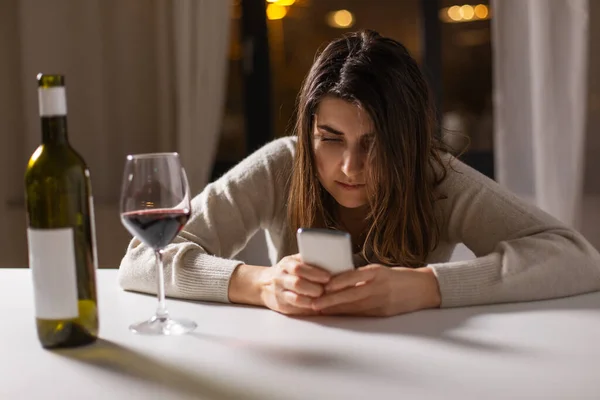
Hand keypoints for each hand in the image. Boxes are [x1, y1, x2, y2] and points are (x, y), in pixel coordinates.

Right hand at [259, 254, 330, 315]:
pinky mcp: (281, 306)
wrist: (264, 284)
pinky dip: (308, 309)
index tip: (327, 277)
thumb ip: (308, 260)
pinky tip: (317, 307)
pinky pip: (296, 309)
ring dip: (312, 301)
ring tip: (322, 300)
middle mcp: (280, 278)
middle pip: (298, 284)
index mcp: (286, 264)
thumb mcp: (294, 261)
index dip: (314, 273)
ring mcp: (279, 293)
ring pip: (296, 299)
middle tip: (325, 290)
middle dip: (314, 288)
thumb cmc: (286, 271)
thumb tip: (331, 262)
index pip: (299, 268)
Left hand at [312, 264, 440, 316]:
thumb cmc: (397, 277)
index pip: (353, 276)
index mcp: (377, 272)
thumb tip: (335, 280)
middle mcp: (379, 286)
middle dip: (331, 300)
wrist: (422, 288)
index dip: (337, 283)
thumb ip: (361, 275)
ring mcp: (382, 301)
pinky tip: (337, 315)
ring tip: (321, 310)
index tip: (323, 286)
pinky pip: (362, 314)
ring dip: (336, 309)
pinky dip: (348, 315)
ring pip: (354, 307)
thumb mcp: (380, 271)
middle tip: (314, 303)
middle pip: (351, 294)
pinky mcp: (384, 313)